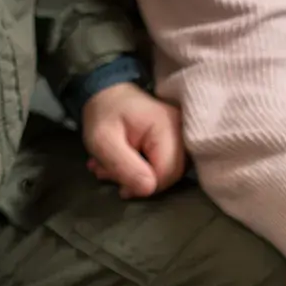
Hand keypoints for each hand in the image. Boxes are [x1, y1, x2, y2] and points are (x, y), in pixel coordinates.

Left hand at [81, 82, 184, 198]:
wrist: (108, 95)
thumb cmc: (104, 114)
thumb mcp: (103, 142)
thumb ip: (124, 166)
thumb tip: (147, 189)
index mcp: (167, 127)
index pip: (167, 172)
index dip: (144, 186)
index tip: (120, 186)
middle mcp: (182, 130)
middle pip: (172, 175)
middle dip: (141, 183)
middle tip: (112, 175)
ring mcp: (182, 135)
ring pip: (169, 173)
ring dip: (140, 179)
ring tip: (114, 169)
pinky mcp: (177, 141)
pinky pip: (167, 167)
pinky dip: (145, 172)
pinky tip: (125, 166)